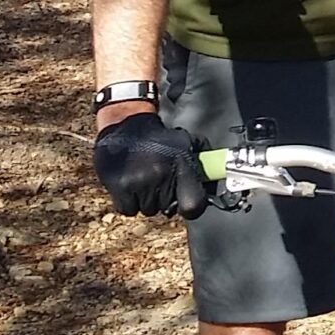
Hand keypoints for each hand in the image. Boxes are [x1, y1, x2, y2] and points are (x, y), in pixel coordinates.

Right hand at [93, 112, 208, 219]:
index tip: (186, 203)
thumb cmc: (159, 137)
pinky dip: (128, 202)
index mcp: (181, 163)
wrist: (126, 125)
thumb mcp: (187, 141)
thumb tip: (216, 180)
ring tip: (143, 179)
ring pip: (147, 210)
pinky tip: (129, 184)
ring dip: (145, 200)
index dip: (191, 208)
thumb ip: (205, 160)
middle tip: (158, 180)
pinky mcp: (119, 187)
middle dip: (165, 199)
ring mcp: (139, 182)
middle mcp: (160, 174)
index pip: (193, 205)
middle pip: (167, 209)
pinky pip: (128, 210)